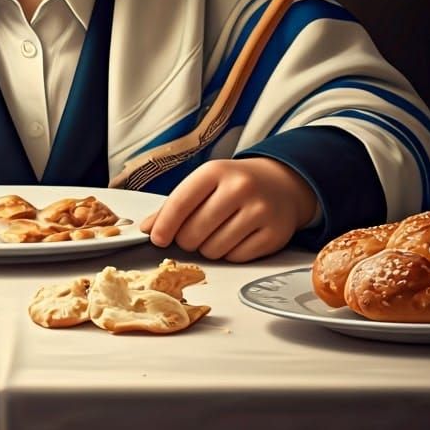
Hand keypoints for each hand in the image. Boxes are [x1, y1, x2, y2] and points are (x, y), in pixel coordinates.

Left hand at [138, 157, 318, 262]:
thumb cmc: (234, 184)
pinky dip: (229, 255)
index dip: (165, 225)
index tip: (157, 238)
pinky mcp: (274, 234)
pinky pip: (236, 258)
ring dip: (208, 249)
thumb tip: (148, 228)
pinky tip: (234, 238)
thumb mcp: (204, 183)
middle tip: (192, 234)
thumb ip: (175, 204)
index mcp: (215, 171)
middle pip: (194, 232)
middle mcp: (239, 188)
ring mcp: (259, 211)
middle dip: (187, 240)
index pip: (180, 202)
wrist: (281, 183)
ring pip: (214, 249)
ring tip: (216, 233)